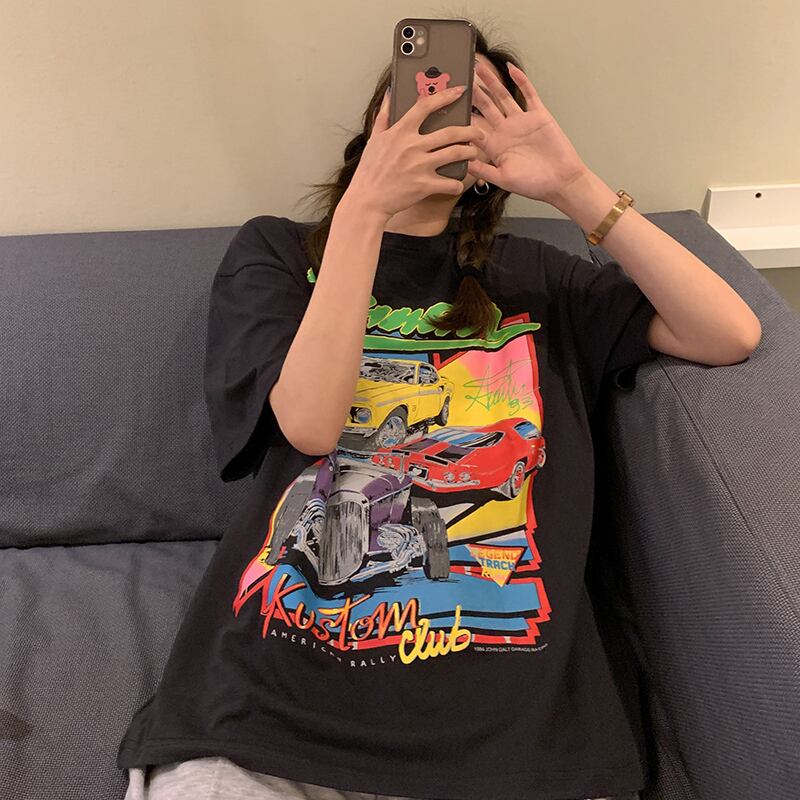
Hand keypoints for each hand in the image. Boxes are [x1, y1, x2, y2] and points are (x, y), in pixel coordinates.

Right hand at [345, 85, 484, 221]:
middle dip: (470, 130)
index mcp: (400, 131)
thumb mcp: (374, 139)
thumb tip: (389, 94)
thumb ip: (384, 115)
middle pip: (450, 132)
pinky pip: (449, 183)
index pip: (425, 106)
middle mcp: (412, 146)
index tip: (459, 91)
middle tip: (479, 132)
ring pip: (455, 154)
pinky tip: (458, 183)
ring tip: (474, 153)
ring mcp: (420, 166)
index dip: (445, 95)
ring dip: (470, 153)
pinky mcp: (424, 185)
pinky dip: (457, 184)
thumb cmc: (370, 170)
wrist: (367, 200)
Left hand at [468, 61, 589, 204]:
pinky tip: (510, 68)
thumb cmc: (533, 184)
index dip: (462, 117)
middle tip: (460, 78)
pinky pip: (528, 94)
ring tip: (478, 68)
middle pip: (486, 107)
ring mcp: (521, 121)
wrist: (561, 181)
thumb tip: (462, 163)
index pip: (474, 128)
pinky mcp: (538, 115)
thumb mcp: (503, 179)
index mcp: (495, 146)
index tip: (448, 105)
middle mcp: (506, 131)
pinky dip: (520, 80)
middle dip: (473, 93)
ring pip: (503, 97)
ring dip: (491, 82)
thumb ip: (483, 170)